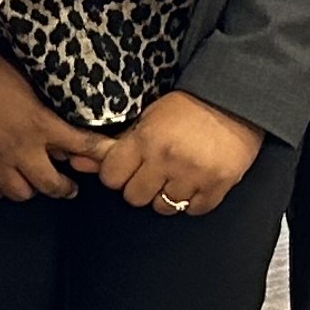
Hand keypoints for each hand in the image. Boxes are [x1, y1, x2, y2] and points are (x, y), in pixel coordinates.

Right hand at [0, 43, 98, 201]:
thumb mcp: (27, 84)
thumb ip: (45, 115)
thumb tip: (61, 141)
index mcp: (38, 122)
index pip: (81, 145)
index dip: (98, 154)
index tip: (105, 159)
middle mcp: (18, 147)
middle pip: (51, 184)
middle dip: (64, 187)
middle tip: (67, 186)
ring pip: (20, 193)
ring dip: (30, 188)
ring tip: (31, 181)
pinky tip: (0, 180)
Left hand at [92, 90, 263, 216]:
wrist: (234, 99)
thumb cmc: (186, 107)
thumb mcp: (146, 117)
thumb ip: (114, 144)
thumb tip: (75, 163)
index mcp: (145, 140)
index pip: (111, 178)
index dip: (115, 175)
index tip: (125, 169)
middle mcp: (167, 160)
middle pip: (134, 197)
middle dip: (138, 187)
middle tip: (150, 174)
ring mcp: (194, 174)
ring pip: (163, 208)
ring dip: (165, 196)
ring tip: (174, 177)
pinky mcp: (219, 184)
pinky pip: (193, 210)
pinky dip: (191, 202)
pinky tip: (193, 184)